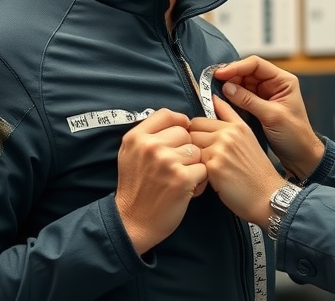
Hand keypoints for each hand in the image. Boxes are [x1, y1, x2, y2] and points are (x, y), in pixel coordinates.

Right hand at [115, 109, 206, 253]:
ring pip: (196, 151)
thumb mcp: (130, 154)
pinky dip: (199, 181)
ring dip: (194, 165)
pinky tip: (187, 190)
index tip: (182, 133)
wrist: (132, 221)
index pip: (166, 114)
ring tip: (182, 179)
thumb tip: (178, 121)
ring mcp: (167, 161)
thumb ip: (148, 135)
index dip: (179, 122)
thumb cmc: (135, 188)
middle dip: (186, 148)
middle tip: (177, 166)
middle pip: (185, 133)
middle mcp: (150, 146)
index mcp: (136, 137)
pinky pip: (204, 169)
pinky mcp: (182, 178)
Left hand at [189, 96, 285, 227]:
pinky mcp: (213, 166)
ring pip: (190, 147)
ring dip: (192, 158)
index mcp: (236, 126)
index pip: (199, 120)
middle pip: (191, 132)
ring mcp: (220, 149)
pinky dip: (195, 172)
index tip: (200, 146)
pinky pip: (192, 163)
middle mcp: (228, 134)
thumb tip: (213, 98)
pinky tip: (205, 179)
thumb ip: (229, 116)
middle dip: (192, 145)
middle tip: (201, 160)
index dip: (196, 135)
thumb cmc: (255, 171)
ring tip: (203, 169)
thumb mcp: (247, 137)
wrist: (266, 195)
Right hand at [213, 56, 324, 180]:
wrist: (301, 155)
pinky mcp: (258, 106)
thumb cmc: (295, 136)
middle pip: (246, 73)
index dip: (236, 67)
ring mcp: (265, 95)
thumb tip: (227, 87)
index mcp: (283, 81)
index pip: (256, 65)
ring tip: (215, 94)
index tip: (220, 74)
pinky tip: (222, 103)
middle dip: (230, 77)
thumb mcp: (272, 117)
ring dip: (229, 88)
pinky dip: (231, 99)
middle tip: (213, 84)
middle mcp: (273, 84)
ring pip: (242, 84)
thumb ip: (249, 101)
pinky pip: (241, 98)